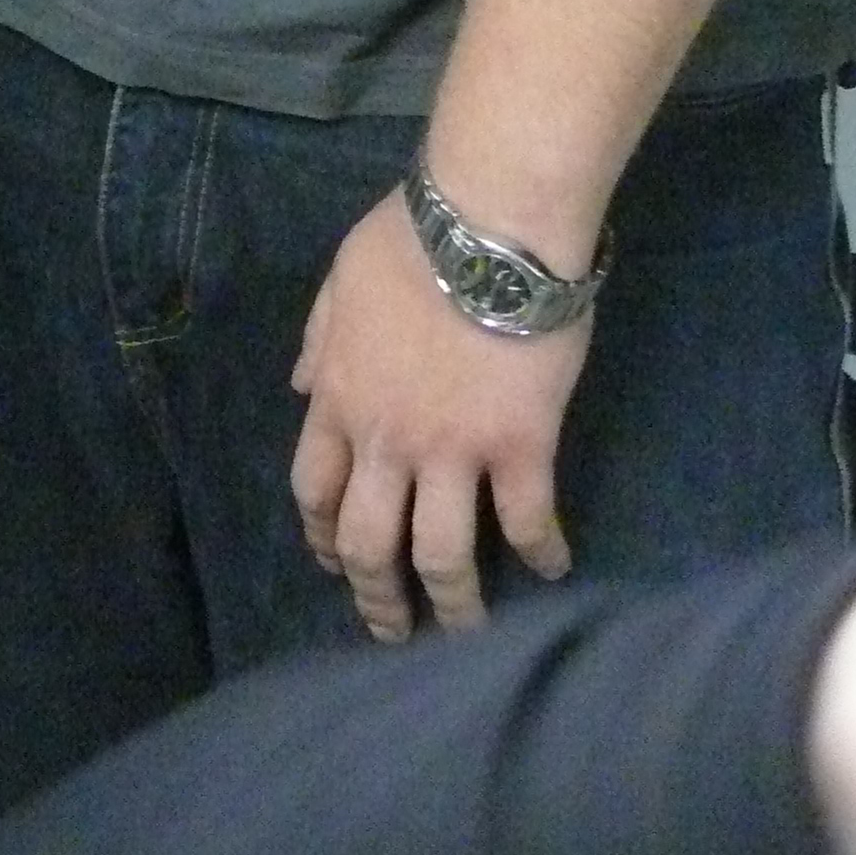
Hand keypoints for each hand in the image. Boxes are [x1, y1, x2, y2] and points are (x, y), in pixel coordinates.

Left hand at [290, 188, 587, 637]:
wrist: (488, 223)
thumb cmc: (413, 237)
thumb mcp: (341, 277)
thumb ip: (320, 338)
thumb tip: (301, 386)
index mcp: (340, 397)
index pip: (315, 490)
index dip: (322, 535)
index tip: (334, 560)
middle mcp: (387, 439)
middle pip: (369, 543)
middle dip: (376, 597)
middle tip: (394, 628)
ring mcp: (453, 450)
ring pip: (441, 555)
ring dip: (454, 606)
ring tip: (469, 632)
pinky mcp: (520, 449)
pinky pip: (527, 521)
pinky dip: (540, 553)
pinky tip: (553, 568)